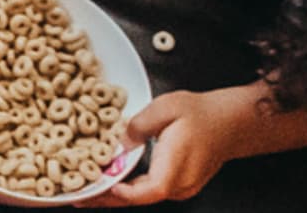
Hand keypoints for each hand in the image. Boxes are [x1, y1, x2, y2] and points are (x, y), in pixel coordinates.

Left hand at [77, 90, 238, 205]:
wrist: (229, 123)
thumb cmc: (200, 113)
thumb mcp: (165, 108)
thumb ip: (139, 125)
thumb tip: (119, 142)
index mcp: (176, 167)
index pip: (149, 190)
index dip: (123, 193)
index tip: (100, 186)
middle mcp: (179, 185)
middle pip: (139, 198)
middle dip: (106, 197)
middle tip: (76, 195)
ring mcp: (180, 187)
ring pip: (142, 196)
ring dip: (114, 194)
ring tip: (86, 189)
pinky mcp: (178, 184)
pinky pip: (149, 190)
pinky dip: (127, 188)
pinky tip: (109, 181)